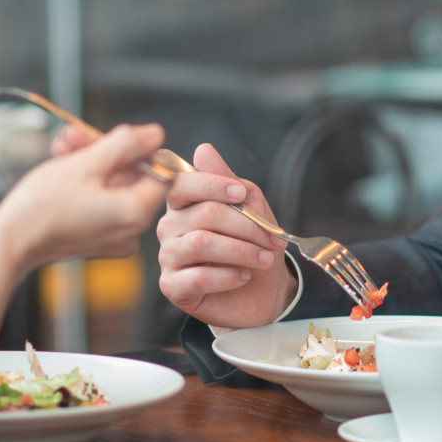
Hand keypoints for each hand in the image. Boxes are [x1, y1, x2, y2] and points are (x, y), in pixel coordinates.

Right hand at [0, 123, 170, 273]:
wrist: (9, 242)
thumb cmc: (44, 203)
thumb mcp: (88, 163)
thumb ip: (126, 144)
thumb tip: (156, 134)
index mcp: (137, 213)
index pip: (158, 171)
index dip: (137, 148)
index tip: (110, 135)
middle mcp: (132, 231)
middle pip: (131, 177)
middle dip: (104, 150)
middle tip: (73, 133)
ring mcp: (113, 237)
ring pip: (112, 186)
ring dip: (90, 161)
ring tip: (62, 144)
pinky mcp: (96, 238)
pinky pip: (100, 201)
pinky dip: (85, 181)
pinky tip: (63, 162)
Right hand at [156, 143, 293, 328]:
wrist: (264, 291)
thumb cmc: (254, 245)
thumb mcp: (252, 209)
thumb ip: (230, 183)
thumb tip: (203, 149)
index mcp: (184, 203)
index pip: (183, 184)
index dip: (213, 185)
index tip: (241, 195)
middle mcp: (169, 227)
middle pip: (204, 214)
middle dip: (247, 226)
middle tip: (273, 241)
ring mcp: (168, 257)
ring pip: (201, 244)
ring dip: (242, 251)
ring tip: (264, 259)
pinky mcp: (172, 287)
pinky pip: (197, 277)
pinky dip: (228, 276)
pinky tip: (243, 276)